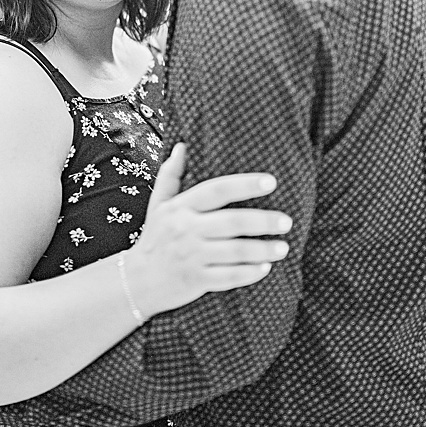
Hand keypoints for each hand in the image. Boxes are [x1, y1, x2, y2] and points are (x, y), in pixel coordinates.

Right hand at [122, 144, 291, 318]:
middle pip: (232, 222)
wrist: (139, 280)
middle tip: (286, 221)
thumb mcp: (158, 204)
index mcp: (180, 208)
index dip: (244, 184)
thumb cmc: (156, 237)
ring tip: (282, 247)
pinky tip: (265, 268)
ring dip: (263, 249)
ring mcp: (191, 256)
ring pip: (235, 251)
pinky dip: (250, 272)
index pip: (216, 190)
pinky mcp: (197, 280)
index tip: (271, 182)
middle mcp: (185, 230)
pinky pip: (230, 276)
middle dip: (263, 221)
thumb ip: (171, 175)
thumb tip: (183, 146)